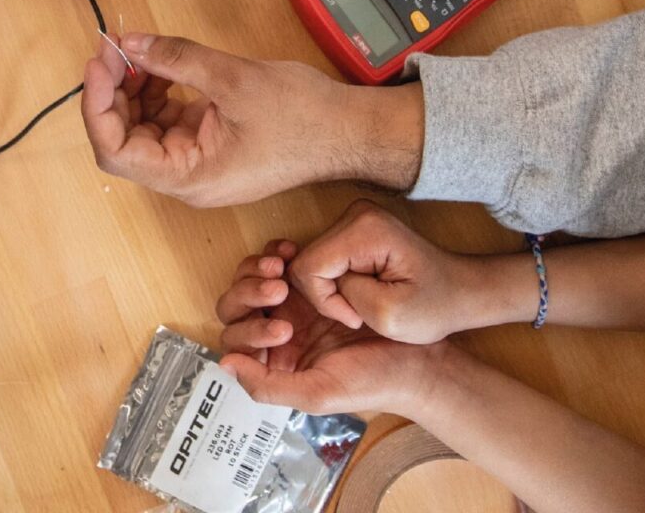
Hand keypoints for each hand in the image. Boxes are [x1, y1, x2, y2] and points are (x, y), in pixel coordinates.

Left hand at [80, 32, 421, 207]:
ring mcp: (198, 163)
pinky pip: (168, 122)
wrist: (352, 131)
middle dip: (113, 92)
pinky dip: (159, 92)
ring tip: (140, 50)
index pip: (116, 152)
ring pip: (144, 128)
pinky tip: (162, 65)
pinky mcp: (210, 146)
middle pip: (125, 139)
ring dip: (134, 89)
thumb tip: (129, 44)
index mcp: (190, 178)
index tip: (99, 62)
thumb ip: (176, 60)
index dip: (98, 106)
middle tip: (114, 47)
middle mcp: (188, 179)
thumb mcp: (233, 79)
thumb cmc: (304, 117)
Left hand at [218, 240, 444, 416]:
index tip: (285, 328)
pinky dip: (275, 251)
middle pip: (236, 305)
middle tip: (279, 287)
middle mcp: (275, 329)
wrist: (418, 357)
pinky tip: (290, 250)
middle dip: (249, 292)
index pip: (236, 339)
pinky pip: (278, 258)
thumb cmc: (371, 382)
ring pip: (250, 278)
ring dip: (257, 269)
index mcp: (272, 360)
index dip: (249, 330)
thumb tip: (226, 363)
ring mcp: (290, 301)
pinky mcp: (308, 277)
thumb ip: (269, 386)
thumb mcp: (318, 394)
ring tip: (283, 266)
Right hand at [288, 200, 537, 341]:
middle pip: (306, 262)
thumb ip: (342, 297)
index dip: (324, 301)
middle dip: (327, 297)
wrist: (462, 290)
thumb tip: (309, 282)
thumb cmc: (435, 306)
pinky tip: (361, 294)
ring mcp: (352, 219)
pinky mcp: (351, 230)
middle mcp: (354, 215)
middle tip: (359, 314)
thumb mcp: (389, 316)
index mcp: (364, 230)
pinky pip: (322, 261)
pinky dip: (335, 285)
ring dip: (331, 292)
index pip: (308, 267)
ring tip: (364, 305)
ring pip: (312, 263)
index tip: (356, 318)